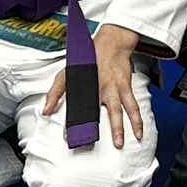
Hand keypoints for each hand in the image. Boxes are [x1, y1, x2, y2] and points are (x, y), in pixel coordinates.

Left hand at [41, 24, 144, 149]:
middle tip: (104, 144)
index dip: (75, 124)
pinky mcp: (126, 87)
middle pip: (109, 111)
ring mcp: (118, 88)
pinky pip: (133, 105)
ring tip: (123, 143)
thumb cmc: (89, 57)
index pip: (81, 108)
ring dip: (125, 127)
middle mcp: (105, 87)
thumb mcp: (67, 72)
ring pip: (124, 110)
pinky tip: (139, 132)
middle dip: (109, 128)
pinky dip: (137, 119)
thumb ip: (56, 92)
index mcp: (89, 85)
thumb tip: (46, 110)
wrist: (112, 43)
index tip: (69, 137)